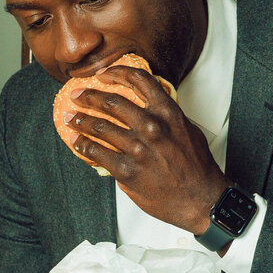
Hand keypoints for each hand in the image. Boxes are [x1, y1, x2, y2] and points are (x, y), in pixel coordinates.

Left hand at [64, 66, 228, 233]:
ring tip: (71, 117)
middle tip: (78, 95)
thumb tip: (146, 109)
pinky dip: (82, 145)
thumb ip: (166, 117)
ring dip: (80, 120)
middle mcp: (151, 126)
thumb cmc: (197, 168)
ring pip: (99, 126)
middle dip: (89, 96)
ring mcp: (137, 149)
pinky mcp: (127, 171)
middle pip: (111, 102)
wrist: (202, 200)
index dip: (116, 72)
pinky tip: (76, 141)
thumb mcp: (188, 130)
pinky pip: (97, 153)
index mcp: (168, 112)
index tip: (103, 74)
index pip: (138, 80)